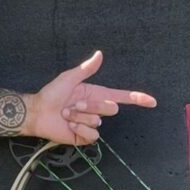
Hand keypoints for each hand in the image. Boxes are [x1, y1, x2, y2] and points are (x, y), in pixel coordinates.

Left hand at [24, 51, 156, 144]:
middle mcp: (97, 109)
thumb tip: (99, 54)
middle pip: (111, 108)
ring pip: (99, 121)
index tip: (152, 101)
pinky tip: (70, 126)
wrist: (37, 113)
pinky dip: (80, 129)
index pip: (123, 97)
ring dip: (80, 117)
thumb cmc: (52, 94)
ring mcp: (92, 123)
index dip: (138, 99)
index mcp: (97, 94)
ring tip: (67, 115)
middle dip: (92, 106)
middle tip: (74, 105)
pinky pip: (92, 134)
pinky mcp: (85, 136)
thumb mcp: (69, 78)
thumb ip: (87, 68)